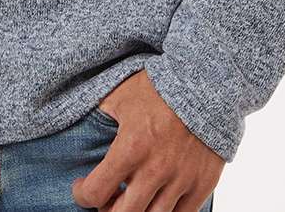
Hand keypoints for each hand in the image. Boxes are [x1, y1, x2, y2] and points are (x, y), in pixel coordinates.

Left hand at [72, 70, 223, 211]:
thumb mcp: (122, 94)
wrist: (208, 84)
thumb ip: (100, 112)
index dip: (81, 195)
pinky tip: (156, 202)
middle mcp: (155, 169)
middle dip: (106, 211)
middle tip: (105, 199)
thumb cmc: (161, 87)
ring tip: (130, 200)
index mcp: (131, 147)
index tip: (81, 187)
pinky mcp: (201, 185)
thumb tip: (76, 118)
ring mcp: (180, 180)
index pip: (96, 191)